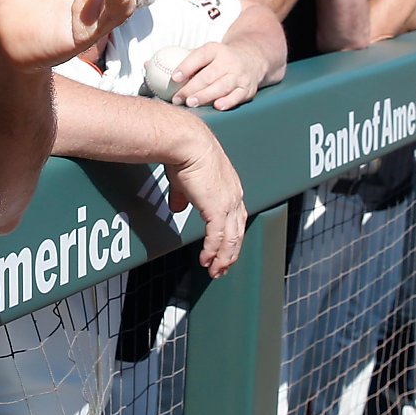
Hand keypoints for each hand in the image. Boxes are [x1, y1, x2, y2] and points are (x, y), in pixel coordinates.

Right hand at [161, 112, 245, 277]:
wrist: (186, 143)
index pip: (236, 219)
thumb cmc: (185, 153)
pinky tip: (206, 260)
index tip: (224, 250)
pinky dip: (213, 251)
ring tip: (215, 271)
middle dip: (231, 253)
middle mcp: (234, 197)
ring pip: (231, 239)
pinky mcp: (217, 208)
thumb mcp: (185, 180)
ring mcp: (228, 203)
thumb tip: (177, 208)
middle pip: (238, 232)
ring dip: (223, 258)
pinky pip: (217, 238)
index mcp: (230, 188)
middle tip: (222, 268)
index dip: (231, 237)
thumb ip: (183, 196)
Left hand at [166, 40, 267, 110]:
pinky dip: (228, 101)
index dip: (186, 66)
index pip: (199, 56)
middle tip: (177, 98)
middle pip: (208, 75)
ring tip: (191, 103)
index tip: (174, 77)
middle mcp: (228, 61)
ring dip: (206, 95)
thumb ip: (178, 60)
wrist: (251, 59)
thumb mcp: (203, 54)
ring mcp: (239, 75)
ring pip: (222, 86)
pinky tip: (217, 106)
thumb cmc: (217, 61)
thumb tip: (146, 65)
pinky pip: (237, 96)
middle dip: (191, 87)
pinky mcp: (247, 89)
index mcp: (214, 49)